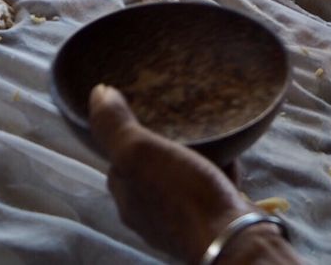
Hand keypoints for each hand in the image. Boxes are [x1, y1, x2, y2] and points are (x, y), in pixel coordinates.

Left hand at [88, 84, 253, 261]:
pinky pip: (211, 187)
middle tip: (178, 119)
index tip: (141, 112)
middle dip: (164, 146)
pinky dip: (219, 170)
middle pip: (152, 170)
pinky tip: (230, 156)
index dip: (127, 136)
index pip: (118, 162)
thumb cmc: (183, 197)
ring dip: (193, 157)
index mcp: (128, 198)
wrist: (233, 237)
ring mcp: (182, 219)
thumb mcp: (140, 153)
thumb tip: (97, 92)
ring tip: (207, 133)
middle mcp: (151, 214)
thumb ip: (116, 126)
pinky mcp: (213, 219)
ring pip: (182, 179)